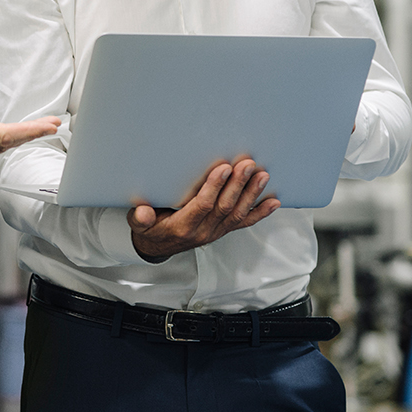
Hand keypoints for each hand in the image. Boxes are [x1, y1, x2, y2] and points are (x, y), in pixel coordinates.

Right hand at [126, 158, 278, 261]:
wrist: (158, 246)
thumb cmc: (150, 229)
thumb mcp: (138, 224)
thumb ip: (140, 218)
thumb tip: (142, 213)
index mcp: (183, 227)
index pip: (203, 206)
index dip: (214, 187)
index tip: (223, 168)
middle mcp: (203, 231)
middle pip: (225, 207)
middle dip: (238, 185)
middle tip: (247, 165)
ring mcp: (216, 231)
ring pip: (237, 213)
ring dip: (251, 194)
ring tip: (261, 175)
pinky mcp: (223, 230)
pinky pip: (244, 222)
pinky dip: (260, 212)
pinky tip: (273, 202)